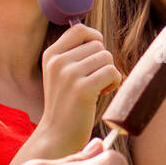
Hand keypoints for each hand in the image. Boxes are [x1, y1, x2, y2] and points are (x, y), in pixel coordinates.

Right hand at [37, 24, 122, 152]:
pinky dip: (114, 82)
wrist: (57, 135)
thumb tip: (97, 37)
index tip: (96, 56)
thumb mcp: (60, 74)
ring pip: (107, 58)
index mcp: (51, 55)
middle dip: (103, 62)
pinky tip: (102, 93)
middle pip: (98, 45)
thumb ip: (73, 54)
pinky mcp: (83, 89)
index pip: (80, 29)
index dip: (95, 38)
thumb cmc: (66, 104)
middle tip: (95, 80)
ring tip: (98, 88)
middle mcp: (58, 62)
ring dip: (110, 73)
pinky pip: (112, 72)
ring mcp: (69, 75)